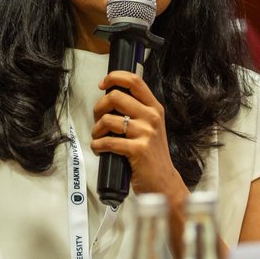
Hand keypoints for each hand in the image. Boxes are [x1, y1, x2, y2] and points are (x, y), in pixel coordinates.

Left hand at [91, 70, 187, 204]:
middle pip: (115, 97)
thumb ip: (137, 111)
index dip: (114, 77)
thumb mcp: (151, 127)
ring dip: (96, 130)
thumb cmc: (152, 155)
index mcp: (155, 108)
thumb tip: (111, 98)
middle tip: (98, 119)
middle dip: (99, 107)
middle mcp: (152, 117)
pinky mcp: (138, 150)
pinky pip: (107, 142)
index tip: (103, 85)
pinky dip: (97, 146)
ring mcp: (146, 133)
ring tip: (98, 138)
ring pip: (108, 120)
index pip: (134, 81)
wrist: (163, 181)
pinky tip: (99, 149)